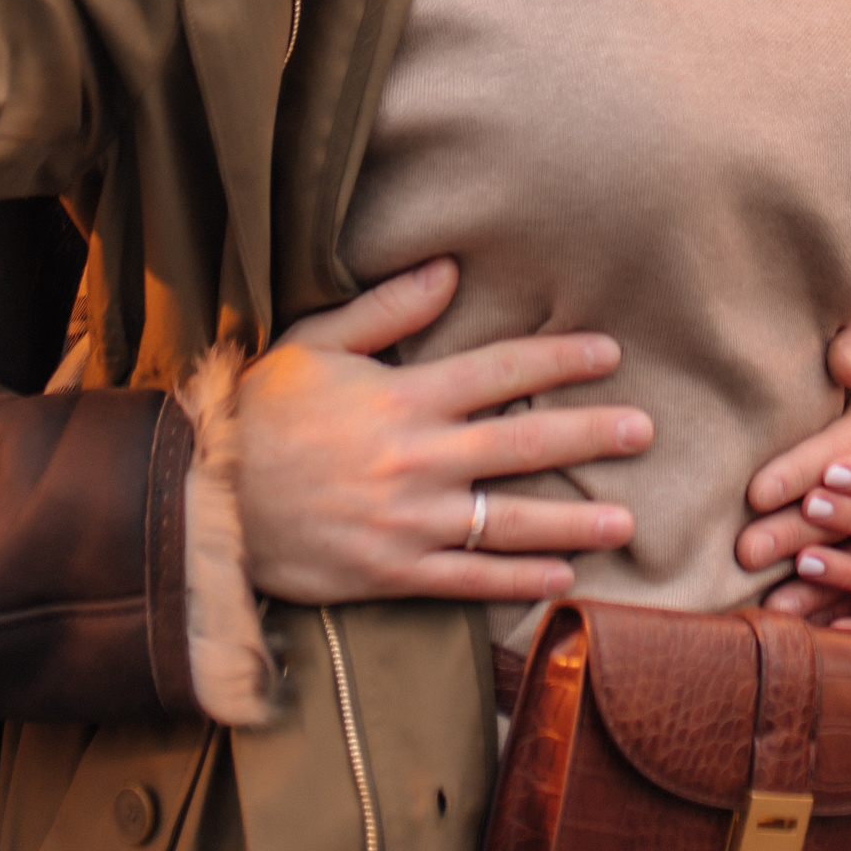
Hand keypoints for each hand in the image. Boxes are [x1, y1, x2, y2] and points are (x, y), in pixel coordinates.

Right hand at [233, 257, 647, 606]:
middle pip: (523, 445)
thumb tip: (451, 271)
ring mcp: (407, 522)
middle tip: (646, 431)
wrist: (204, 500)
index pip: (500, 372)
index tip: (609, 352)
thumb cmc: (260, 413)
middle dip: (591, 435)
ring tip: (627, 520)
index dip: (560, 360)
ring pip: (509, 520)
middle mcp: (415, 460)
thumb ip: (388, 311)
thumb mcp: (316, 344)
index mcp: (403, 399)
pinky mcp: (391, 574)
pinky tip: (565, 576)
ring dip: (574, 520)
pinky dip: (520, 579)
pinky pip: (470, 579)